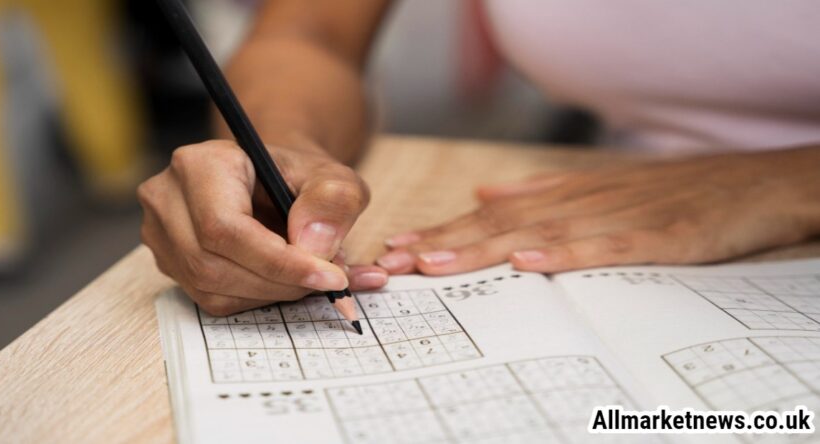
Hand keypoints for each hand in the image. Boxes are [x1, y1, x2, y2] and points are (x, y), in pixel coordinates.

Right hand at [139, 140, 386, 314]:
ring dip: (271, 293)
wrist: (276, 181)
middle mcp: (167, 197)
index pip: (225, 228)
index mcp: (200, 163)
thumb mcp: (332, 177)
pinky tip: (287, 281)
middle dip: (279, 283)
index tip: (330, 277)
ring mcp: (160, 233)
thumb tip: (315, 246)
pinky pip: (212, 299)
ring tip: (312, 277)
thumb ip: (333, 201)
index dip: (279, 262)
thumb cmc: (299, 176)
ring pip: (211, 288)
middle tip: (328, 282)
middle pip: (213, 265)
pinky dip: (257, 298)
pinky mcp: (171, 263)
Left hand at [376, 147, 819, 274]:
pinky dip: (567, 254)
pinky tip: (530, 263)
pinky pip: (609, 248)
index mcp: (569, 195)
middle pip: (503, 224)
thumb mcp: (603, 188)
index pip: (494, 214)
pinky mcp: (662, 236)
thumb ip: (543, 191)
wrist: (759, 182)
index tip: (397, 248)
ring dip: (485, 248)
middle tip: (393, 263)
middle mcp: (585, 202)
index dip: (444, 231)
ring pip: (542, 234)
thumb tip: (486, 191)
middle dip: (445, 244)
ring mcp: (622, 217)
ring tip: (436, 263)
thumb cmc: (679, 190)